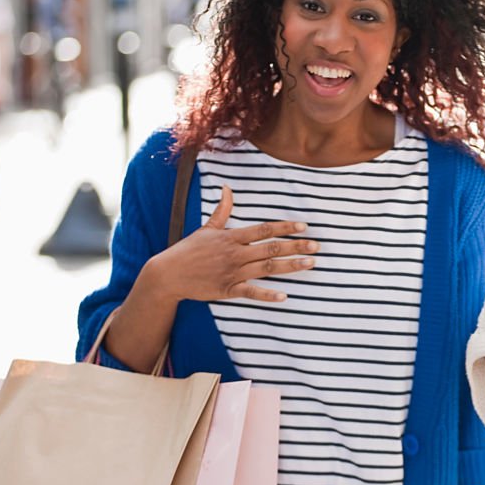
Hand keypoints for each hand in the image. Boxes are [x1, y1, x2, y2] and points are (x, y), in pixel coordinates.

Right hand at [151, 185, 317, 302]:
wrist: (168, 274)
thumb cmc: (189, 250)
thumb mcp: (207, 228)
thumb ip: (222, 210)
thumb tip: (227, 188)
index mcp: (232, 237)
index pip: (264, 229)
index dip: (284, 227)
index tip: (303, 226)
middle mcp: (235, 254)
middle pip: (271, 248)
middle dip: (296, 246)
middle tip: (316, 245)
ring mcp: (232, 272)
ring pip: (267, 268)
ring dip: (290, 266)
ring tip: (310, 263)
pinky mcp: (227, 290)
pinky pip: (251, 292)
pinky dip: (267, 295)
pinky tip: (284, 296)